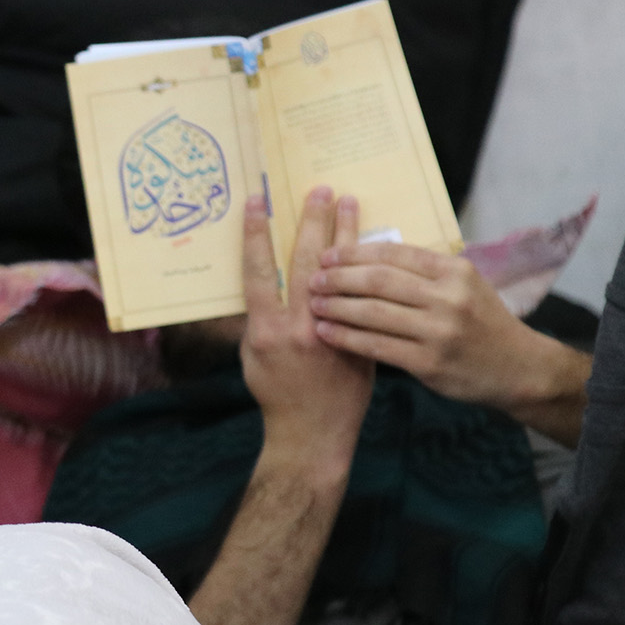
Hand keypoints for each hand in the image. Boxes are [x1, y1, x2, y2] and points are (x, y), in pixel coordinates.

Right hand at [240, 186, 373, 475]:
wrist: (312, 433)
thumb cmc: (276, 393)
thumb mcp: (252, 356)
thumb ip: (259, 319)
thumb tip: (262, 282)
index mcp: (265, 329)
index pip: (258, 269)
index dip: (256, 233)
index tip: (258, 201)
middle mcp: (297, 327)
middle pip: (304, 262)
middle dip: (310, 222)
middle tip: (320, 190)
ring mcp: (330, 333)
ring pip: (339, 274)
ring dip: (343, 235)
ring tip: (348, 203)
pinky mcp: (358, 339)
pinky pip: (363, 297)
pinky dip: (367, 269)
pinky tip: (371, 245)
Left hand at [307, 241, 590, 432]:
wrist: (519, 369)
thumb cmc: (483, 323)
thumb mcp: (465, 285)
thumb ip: (425, 271)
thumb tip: (369, 255)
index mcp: (454, 271)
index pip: (394, 254)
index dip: (354, 253)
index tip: (327, 254)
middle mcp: (448, 298)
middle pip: (379, 281)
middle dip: (339, 278)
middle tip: (312, 278)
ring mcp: (439, 332)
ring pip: (374, 313)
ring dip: (337, 307)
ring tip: (313, 303)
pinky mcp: (429, 363)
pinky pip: (377, 347)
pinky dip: (347, 338)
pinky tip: (326, 332)